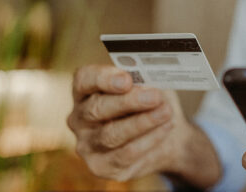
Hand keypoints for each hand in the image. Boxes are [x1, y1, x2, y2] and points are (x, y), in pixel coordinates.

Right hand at [66, 65, 219, 186]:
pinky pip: (125, 154)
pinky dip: (149, 139)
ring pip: (111, 134)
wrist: (165, 137)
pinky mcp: (101, 166)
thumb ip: (144, 82)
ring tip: (165, 112)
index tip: (127, 79)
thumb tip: (150, 83)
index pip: (84, 80)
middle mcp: (79, 118)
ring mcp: (87, 144)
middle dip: (128, 101)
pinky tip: (165, 128)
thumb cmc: (151, 104)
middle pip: (97, 108)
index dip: (104, 78)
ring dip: (142, 122)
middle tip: (154, 96)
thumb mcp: (149, 87)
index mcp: (85, 91)